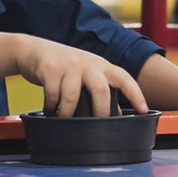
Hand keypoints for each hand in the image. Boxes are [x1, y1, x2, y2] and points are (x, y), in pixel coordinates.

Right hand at [15, 36, 146, 116]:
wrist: (33, 50)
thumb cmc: (64, 66)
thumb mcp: (86, 74)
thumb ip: (101, 89)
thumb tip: (116, 114)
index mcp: (101, 66)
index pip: (124, 78)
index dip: (136, 94)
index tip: (144, 110)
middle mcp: (87, 64)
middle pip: (101, 90)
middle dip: (99, 112)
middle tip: (94, 127)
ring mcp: (68, 65)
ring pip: (72, 96)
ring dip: (67, 114)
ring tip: (63, 120)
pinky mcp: (50, 69)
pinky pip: (52, 95)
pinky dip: (50, 108)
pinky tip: (49, 112)